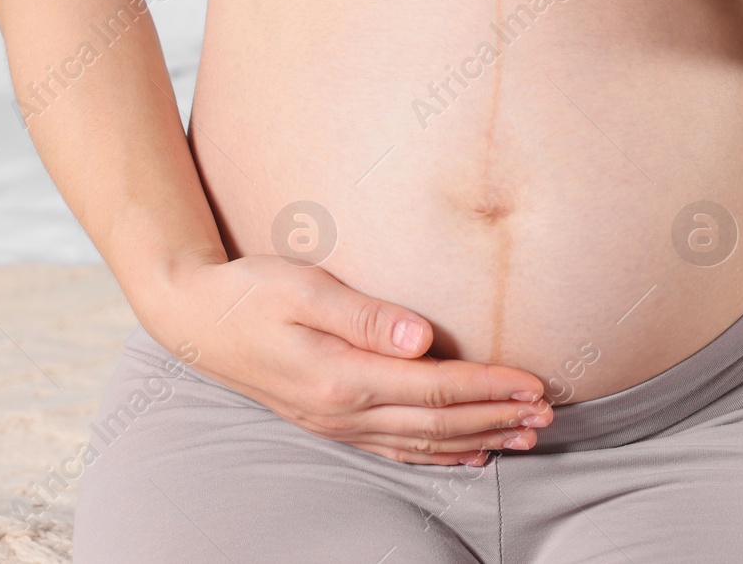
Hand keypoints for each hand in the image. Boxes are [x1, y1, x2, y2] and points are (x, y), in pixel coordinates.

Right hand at [138, 253, 552, 465]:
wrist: (194, 319)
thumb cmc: (250, 292)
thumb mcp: (305, 288)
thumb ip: (366, 315)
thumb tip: (423, 338)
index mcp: (341, 377)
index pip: (435, 388)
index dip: (490, 388)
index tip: (535, 383)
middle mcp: (342, 411)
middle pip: (438, 423)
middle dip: (497, 418)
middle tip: (549, 414)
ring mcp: (335, 424)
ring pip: (422, 443)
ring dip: (478, 439)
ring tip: (525, 437)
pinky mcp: (329, 422)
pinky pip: (395, 449)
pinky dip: (437, 455)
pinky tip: (466, 454)